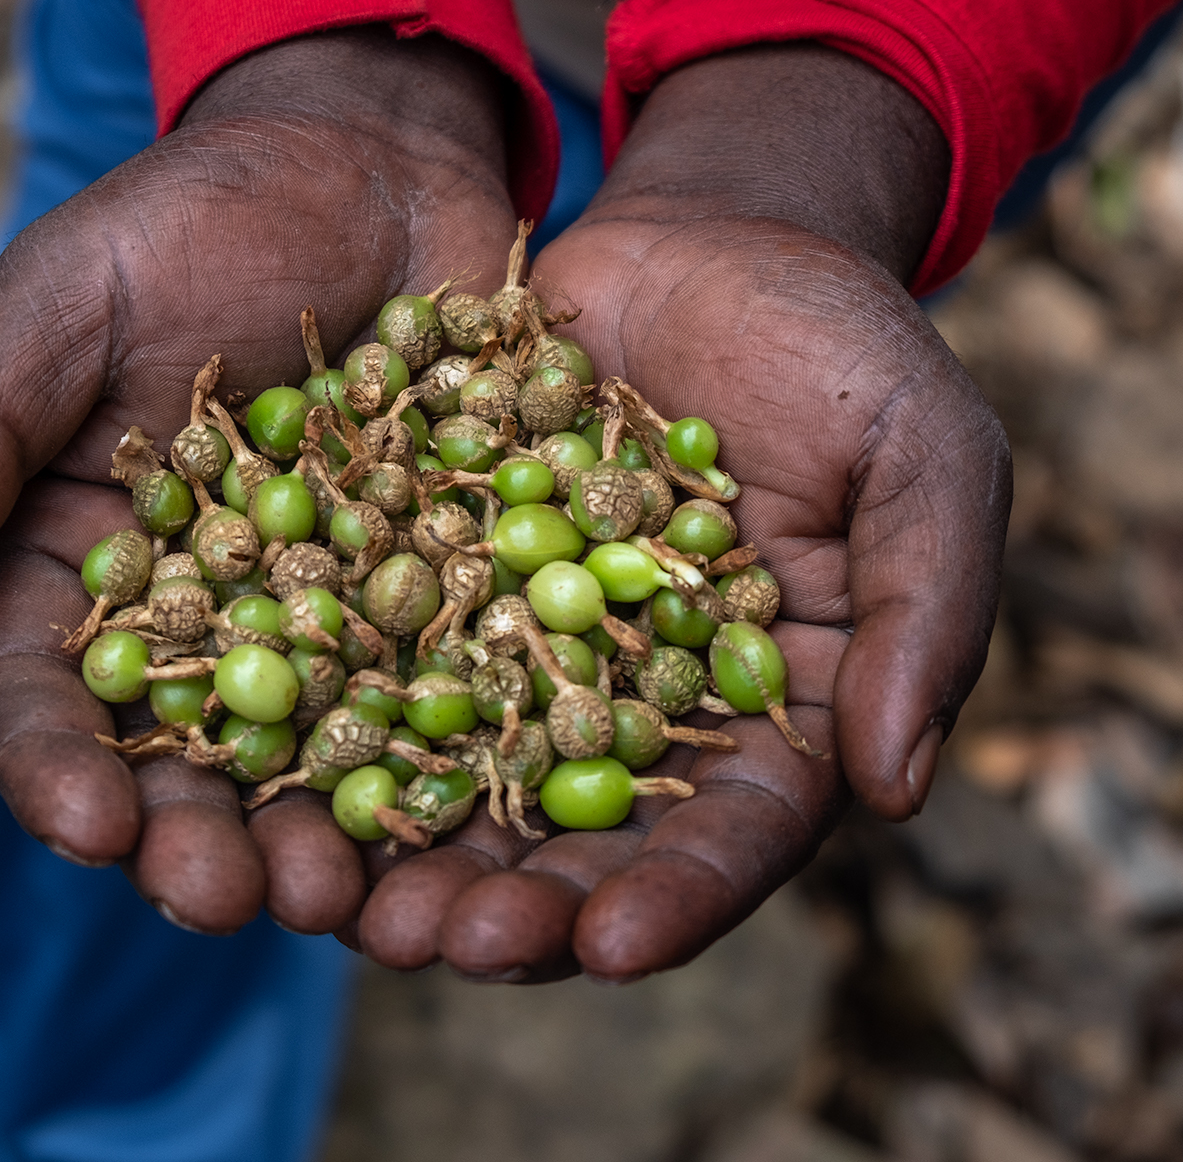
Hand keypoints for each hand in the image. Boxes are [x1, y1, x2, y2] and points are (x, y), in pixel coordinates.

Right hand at [0, 28, 519, 934]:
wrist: (372, 162)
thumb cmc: (196, 213)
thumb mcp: (74, 294)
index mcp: (85, 560)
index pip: (47, 689)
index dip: (57, 768)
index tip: (88, 829)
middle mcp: (203, 614)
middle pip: (185, 759)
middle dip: (197, 841)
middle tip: (229, 902)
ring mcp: (331, 612)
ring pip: (320, 755)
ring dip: (327, 840)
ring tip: (351, 902)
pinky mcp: (446, 590)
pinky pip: (449, 689)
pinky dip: (457, 759)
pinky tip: (476, 816)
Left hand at [350, 45, 1011, 980]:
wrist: (716, 239)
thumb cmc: (845, 350)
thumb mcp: (924, 460)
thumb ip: (921, 616)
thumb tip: (898, 790)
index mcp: (769, 712)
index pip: (736, 832)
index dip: (680, 895)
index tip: (614, 944)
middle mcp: (642, 706)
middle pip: (579, 835)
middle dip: (512, 903)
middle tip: (438, 945)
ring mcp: (532, 648)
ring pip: (461, 771)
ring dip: (398, 843)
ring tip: (331, 893)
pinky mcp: (445, 576)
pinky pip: (379, 651)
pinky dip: (324, 703)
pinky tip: (258, 750)